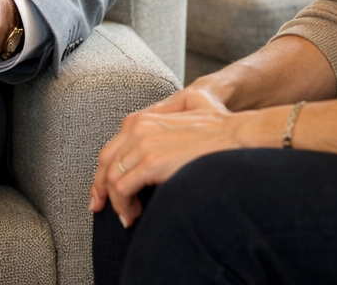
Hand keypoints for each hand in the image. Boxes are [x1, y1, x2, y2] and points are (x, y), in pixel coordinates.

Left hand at [89, 88, 249, 226]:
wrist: (235, 134)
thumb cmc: (217, 129)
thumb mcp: (182, 120)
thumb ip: (163, 126)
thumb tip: (155, 151)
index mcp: (142, 119)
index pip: (112, 148)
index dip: (104, 172)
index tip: (103, 192)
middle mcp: (137, 128)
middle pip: (106, 162)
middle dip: (101, 188)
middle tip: (101, 208)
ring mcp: (142, 144)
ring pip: (112, 178)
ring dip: (117, 202)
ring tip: (129, 217)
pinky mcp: (151, 162)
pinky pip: (122, 188)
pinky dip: (123, 205)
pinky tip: (135, 215)